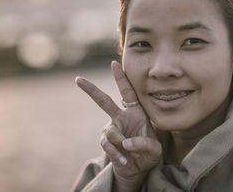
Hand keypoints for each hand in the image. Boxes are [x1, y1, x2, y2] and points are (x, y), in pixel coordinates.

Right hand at [75, 61, 161, 189]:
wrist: (140, 168)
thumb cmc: (150, 153)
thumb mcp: (155, 148)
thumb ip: (145, 144)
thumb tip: (126, 143)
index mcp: (136, 112)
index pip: (128, 92)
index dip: (121, 78)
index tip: (114, 63)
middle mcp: (122, 117)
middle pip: (104, 101)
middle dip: (91, 90)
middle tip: (77, 79)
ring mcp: (113, 129)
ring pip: (111, 132)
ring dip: (122, 143)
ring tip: (132, 153)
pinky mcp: (107, 143)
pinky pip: (108, 146)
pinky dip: (117, 154)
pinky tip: (124, 161)